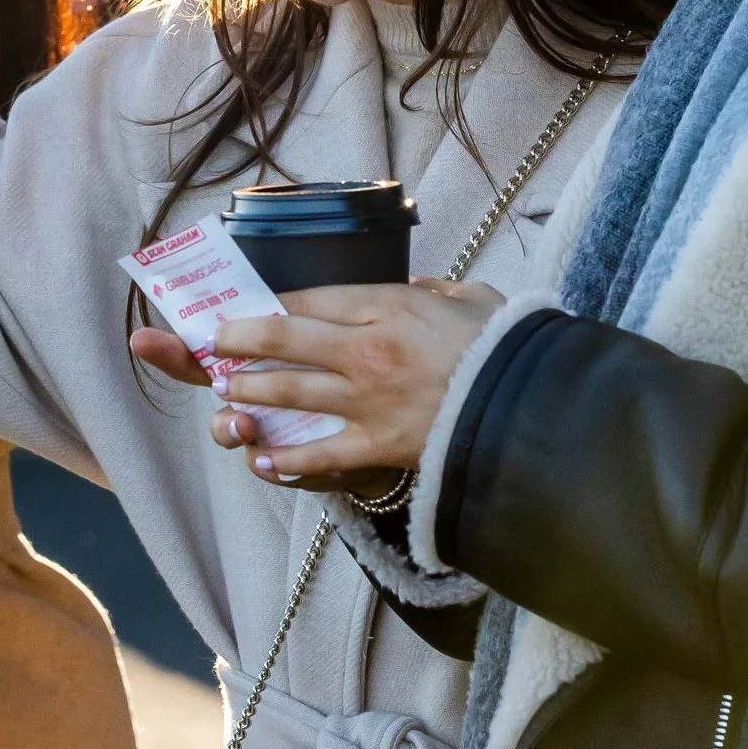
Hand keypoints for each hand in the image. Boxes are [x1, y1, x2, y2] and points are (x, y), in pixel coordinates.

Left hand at [145, 279, 504, 485]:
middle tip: (216, 343)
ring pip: (289, 392)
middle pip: (285, 339)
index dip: (270, 304)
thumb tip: (420, 290)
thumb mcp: (472, 300)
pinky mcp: (377, 446)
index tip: (248, 306)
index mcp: (389, 306)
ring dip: (251, 390)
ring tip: (227, 391)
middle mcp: (366, 349)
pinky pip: (319, 453)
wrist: (531, 406)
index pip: (310, 299)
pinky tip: (260, 457)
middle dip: (241, 340)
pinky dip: (285, 458)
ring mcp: (367, 400)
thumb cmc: (504, 349)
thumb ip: (438, 292)